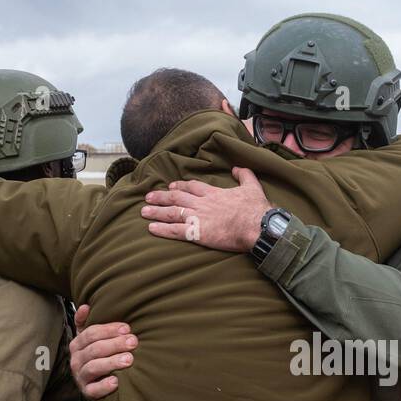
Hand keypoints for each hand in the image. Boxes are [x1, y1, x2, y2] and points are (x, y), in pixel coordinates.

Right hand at [69, 304, 136, 399]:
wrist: (95, 383)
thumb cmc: (97, 356)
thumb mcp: (90, 338)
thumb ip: (87, 322)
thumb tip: (86, 306)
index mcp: (77, 344)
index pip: (91, 334)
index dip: (109, 330)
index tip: (127, 328)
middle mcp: (76, 360)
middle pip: (94, 349)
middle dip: (115, 344)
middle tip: (133, 342)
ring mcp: (81, 377)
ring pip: (94, 367)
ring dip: (112, 362)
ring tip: (129, 359)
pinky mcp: (87, 392)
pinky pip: (93, 390)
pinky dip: (104, 386)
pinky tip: (116, 381)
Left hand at [141, 167, 271, 251]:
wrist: (256, 226)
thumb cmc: (256, 209)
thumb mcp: (252, 186)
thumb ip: (244, 175)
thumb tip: (238, 167)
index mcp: (214, 193)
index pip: (192, 187)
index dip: (180, 186)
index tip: (171, 186)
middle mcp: (202, 203)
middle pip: (177, 197)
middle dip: (161, 197)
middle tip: (148, 197)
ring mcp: (198, 218)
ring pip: (172, 212)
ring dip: (157, 211)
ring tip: (144, 211)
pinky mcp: (198, 233)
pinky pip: (175, 231)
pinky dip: (162, 229)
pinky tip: (151, 228)